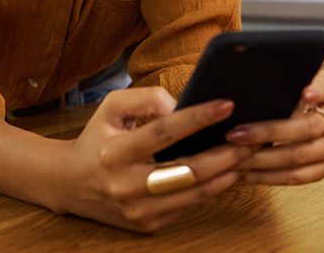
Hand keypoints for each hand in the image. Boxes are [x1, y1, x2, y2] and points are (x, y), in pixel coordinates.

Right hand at [55, 87, 253, 232]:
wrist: (71, 184)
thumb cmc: (98, 137)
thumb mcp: (112, 107)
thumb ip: (147, 98)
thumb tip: (182, 105)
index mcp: (116, 153)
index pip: (163, 133)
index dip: (197, 118)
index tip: (226, 104)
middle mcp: (126, 186)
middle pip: (188, 171)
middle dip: (225, 153)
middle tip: (251, 136)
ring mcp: (139, 211)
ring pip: (195, 193)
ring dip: (227, 173)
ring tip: (247, 153)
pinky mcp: (149, 225)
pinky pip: (188, 205)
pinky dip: (211, 187)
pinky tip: (227, 171)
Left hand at [225, 69, 323, 185]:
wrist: (297, 111)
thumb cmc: (283, 92)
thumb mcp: (284, 79)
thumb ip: (275, 79)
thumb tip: (248, 74)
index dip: (317, 91)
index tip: (304, 93)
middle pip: (309, 126)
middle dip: (269, 131)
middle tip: (237, 134)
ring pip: (300, 154)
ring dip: (264, 159)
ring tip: (236, 158)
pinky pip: (299, 176)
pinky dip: (271, 176)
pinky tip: (248, 173)